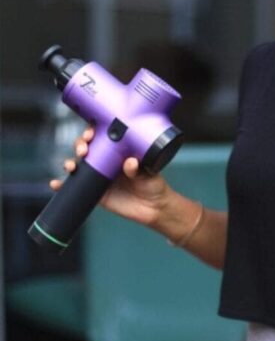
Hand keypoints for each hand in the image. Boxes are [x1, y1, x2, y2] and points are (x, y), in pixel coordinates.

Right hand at [49, 125, 170, 226]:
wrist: (154, 209)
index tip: (92, 134)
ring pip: (78, 165)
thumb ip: (138, 168)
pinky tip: (56, 184)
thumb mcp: (149, 173)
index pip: (101, 136)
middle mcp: (105, 161)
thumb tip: (130, 163)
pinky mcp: (95, 192)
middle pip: (85, 147)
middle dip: (80, 145)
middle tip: (84, 150)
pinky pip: (75, 187)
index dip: (92, 131)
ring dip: (70, 162)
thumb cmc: (154, 185)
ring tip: (72, 166)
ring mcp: (99, 176)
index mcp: (118, 151)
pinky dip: (62, 185)